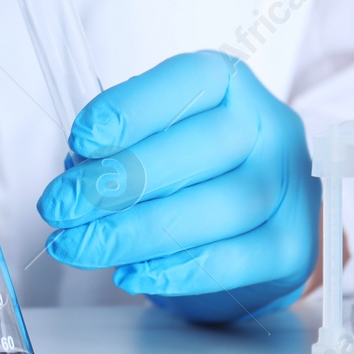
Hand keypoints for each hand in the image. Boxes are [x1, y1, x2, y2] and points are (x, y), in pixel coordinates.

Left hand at [36, 51, 318, 321]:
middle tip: (59, 207)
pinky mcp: (293, 247)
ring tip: (79, 245)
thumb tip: (77, 171)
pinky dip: (178, 269)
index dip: (132, 107)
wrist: (252, 230)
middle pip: (201, 148)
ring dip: (136, 231)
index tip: (80, 139)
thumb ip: (121, 146)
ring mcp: (290, 188)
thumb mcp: (156, 140)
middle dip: (118, 181)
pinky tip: (131, 273)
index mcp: (232, 86)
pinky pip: (236, 259)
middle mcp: (271, 128)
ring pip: (218, 207)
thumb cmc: (190, 172)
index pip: (190, 80)